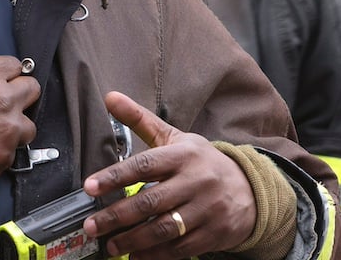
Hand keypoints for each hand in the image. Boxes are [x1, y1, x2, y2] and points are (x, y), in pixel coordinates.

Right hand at [0, 35, 39, 183]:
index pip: (14, 64)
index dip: (6, 69)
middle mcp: (3, 102)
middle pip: (31, 88)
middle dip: (20, 91)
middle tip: (4, 98)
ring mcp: (7, 130)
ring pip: (29, 124)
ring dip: (16, 124)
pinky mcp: (4, 157)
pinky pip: (14, 152)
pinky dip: (2, 150)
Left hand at [82, 91, 255, 258]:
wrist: (250, 187)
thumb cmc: (201, 161)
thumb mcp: (174, 138)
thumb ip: (140, 120)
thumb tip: (110, 96)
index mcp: (183, 155)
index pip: (144, 165)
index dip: (114, 176)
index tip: (90, 187)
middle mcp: (196, 182)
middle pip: (150, 201)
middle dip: (117, 216)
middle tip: (91, 226)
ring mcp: (207, 210)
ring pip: (164, 229)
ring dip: (133, 240)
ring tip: (110, 245)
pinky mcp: (215, 234)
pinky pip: (181, 248)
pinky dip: (157, 255)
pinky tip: (137, 256)